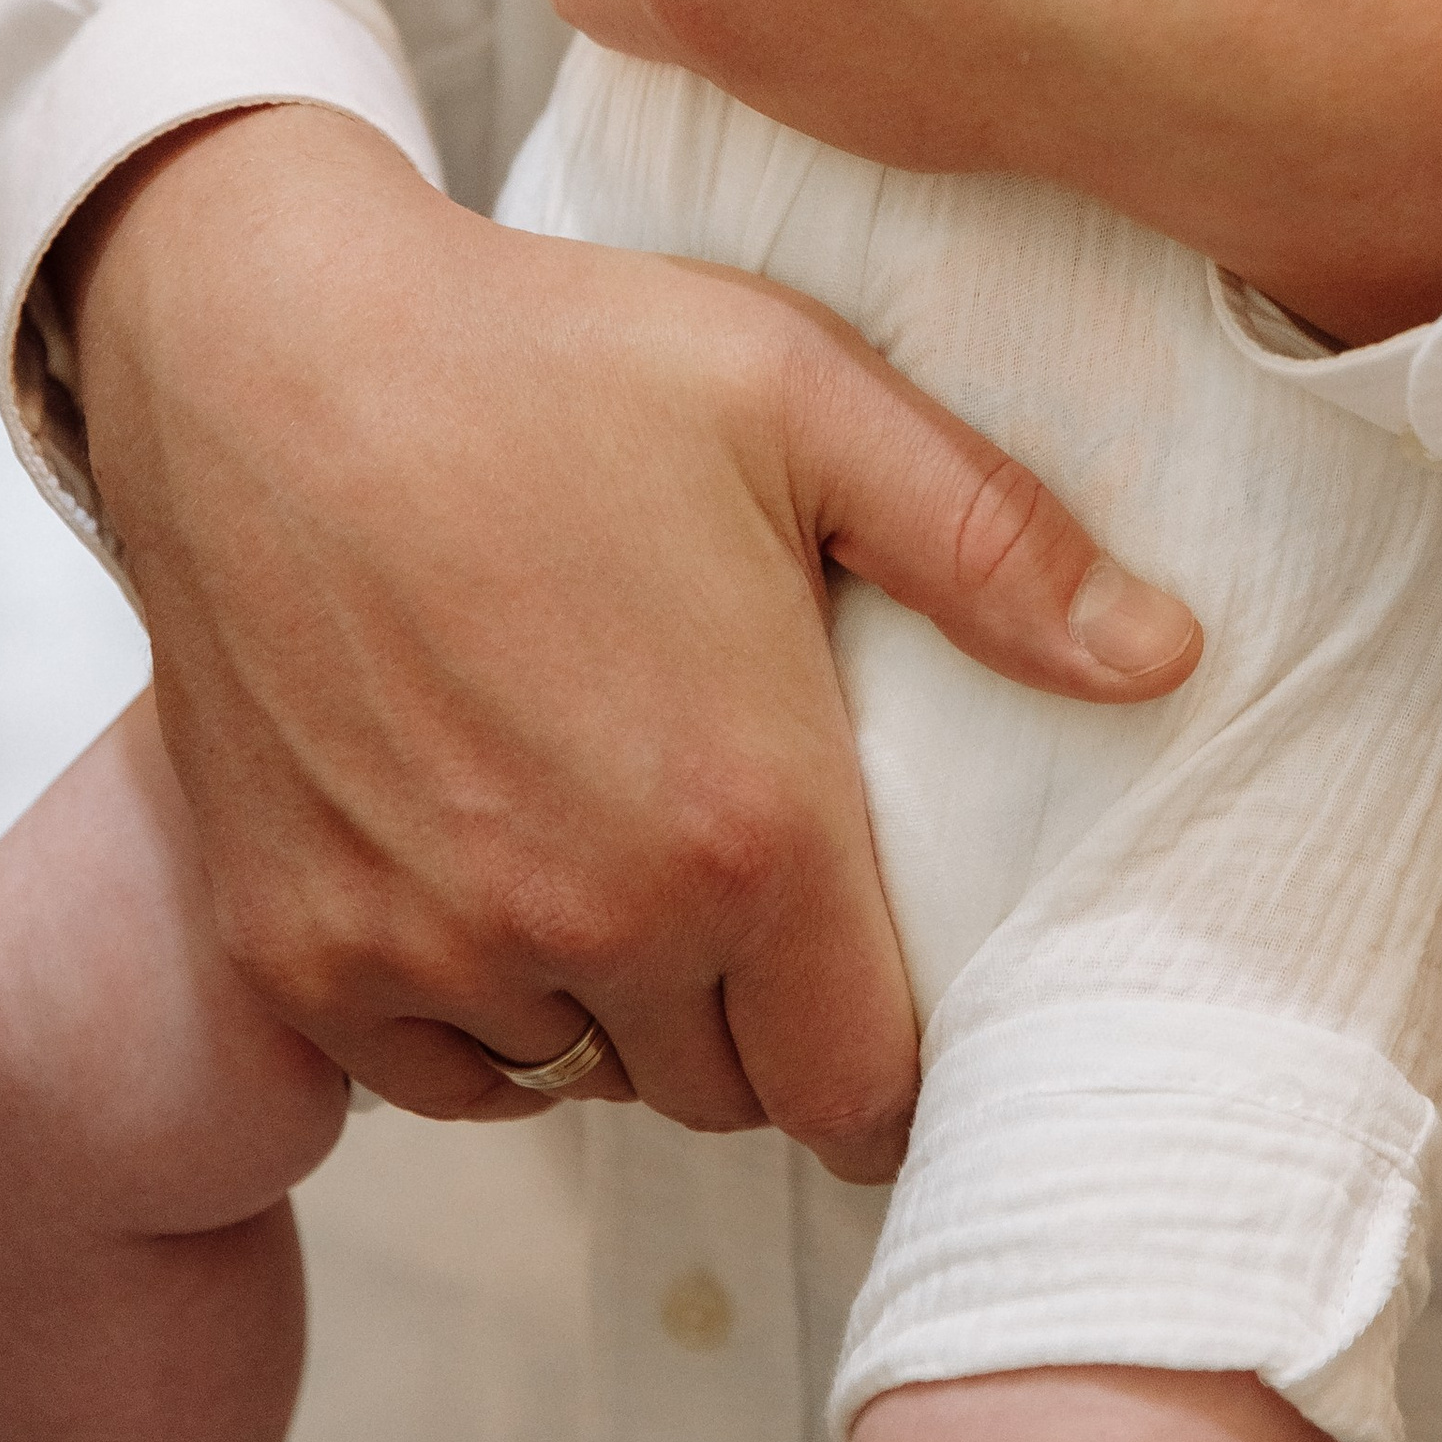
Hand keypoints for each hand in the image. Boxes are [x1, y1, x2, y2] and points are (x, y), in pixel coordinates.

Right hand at [58, 106, 1197, 1173]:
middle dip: (769, 1018)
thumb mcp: (808, 398)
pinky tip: (511, 873)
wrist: (273, 351)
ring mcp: (429, 949)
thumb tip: (1168, 657)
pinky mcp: (300, 947)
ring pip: (582, 1076)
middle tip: (767, 888)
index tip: (895, 1002)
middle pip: (730, 1090)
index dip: (897, 1065)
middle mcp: (588, 922)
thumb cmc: (552, 356)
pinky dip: (486, 1012)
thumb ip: (997, 549)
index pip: (862, 1084)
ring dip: (626, 1008)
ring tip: (635, 851)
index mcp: (745, 823)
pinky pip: (438, 1071)